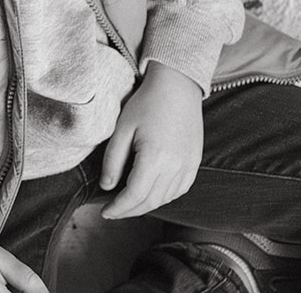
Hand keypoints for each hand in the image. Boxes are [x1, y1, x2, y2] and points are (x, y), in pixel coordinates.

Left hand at [99, 61, 204, 218]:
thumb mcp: (122, 129)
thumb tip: (106, 187)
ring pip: (166, 198)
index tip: (104, 212)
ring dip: (146, 206)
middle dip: (130, 211)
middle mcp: (176, 166)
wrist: (177, 87)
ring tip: (127, 204)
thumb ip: (113, 160)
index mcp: (155, 158)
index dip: (119, 208)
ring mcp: (189, 166)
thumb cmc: (145, 103)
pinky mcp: (195, 163)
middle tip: (112, 211)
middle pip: (151, 201)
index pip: (135, 195)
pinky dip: (163, 197)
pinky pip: (179, 190)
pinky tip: (150, 194)